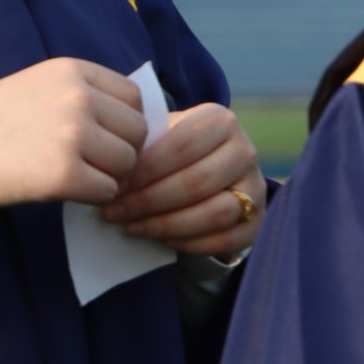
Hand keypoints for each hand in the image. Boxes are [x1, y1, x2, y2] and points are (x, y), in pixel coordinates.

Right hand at [0, 58, 147, 215]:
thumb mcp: (39, 86)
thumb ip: (85, 96)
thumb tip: (142, 128)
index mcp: (72, 70)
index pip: (135, 98)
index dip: (124, 123)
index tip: (100, 138)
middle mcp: (77, 97)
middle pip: (137, 133)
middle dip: (120, 152)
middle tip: (86, 162)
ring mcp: (72, 135)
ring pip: (127, 164)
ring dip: (107, 176)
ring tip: (70, 173)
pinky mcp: (64, 174)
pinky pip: (107, 191)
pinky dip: (90, 196)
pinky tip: (60, 187)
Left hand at [98, 102, 263, 256]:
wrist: (208, 167)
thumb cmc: (170, 149)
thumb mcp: (159, 135)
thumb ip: (142, 146)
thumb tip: (106, 173)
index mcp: (220, 121)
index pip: (180, 146)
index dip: (144, 170)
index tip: (111, 184)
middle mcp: (245, 151)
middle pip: (195, 183)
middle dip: (148, 201)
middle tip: (112, 212)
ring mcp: (256, 188)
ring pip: (213, 213)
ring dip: (165, 224)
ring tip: (130, 226)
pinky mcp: (257, 222)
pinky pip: (223, 240)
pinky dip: (186, 243)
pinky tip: (156, 238)